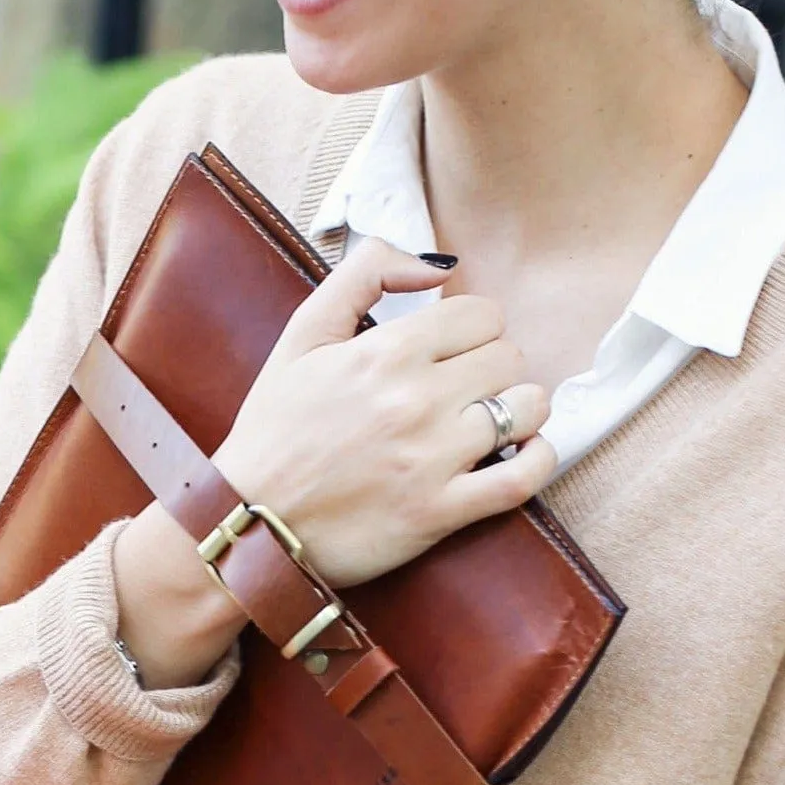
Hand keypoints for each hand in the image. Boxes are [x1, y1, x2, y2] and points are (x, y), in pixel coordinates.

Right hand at [213, 240, 553, 587]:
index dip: (472, 328)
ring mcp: (433, 459)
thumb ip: (364, 275)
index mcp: (386, 352)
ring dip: (519, 410)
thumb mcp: (302, 334)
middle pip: (509, 357)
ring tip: (493, 419)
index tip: (454, 349)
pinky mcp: (441, 513)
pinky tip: (522, 452)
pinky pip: (524, 477)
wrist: (246, 521)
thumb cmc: (273, 430)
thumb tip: (437, 263)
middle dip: (492, 367)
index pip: (482, 314)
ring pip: (527, 409)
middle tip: (466, 387)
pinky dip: (538, 459)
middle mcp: (416, 400)